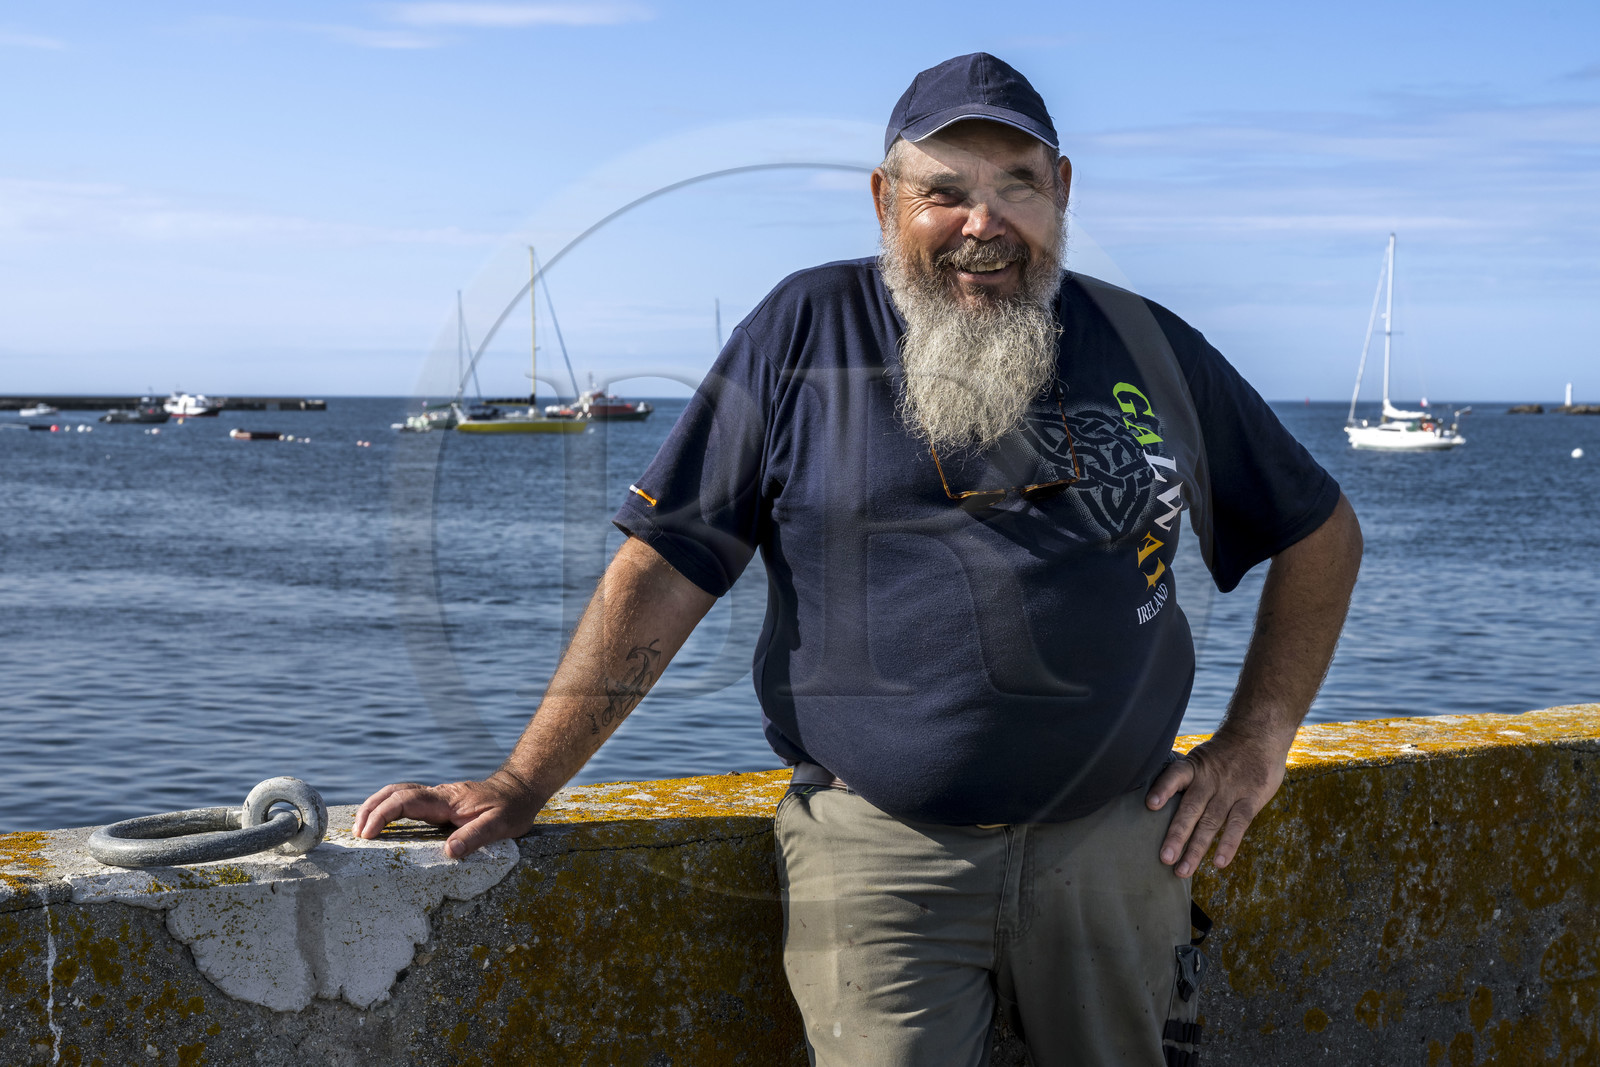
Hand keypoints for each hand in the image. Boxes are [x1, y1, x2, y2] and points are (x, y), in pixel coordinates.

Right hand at [352, 770, 543, 858]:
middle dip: (370, 809)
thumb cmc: (512, 809)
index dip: (382, 814)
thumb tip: (449, 852)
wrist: (520, 789)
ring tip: (361, 828)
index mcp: (447, 800)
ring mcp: (437, 796)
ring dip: (376, 806)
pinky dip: (389, 807)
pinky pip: (407, 800)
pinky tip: (383, 822)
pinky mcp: (439, 802)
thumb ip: (475, 837)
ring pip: (398, 792)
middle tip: (355, 833)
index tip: (367, 833)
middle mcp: (438, 794)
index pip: (406, 800)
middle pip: (394, 792)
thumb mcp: (500, 825)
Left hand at [1145, 725, 1293, 877]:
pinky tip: (1219, 862)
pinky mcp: (1250, 799)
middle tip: (1163, 858)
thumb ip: (1185, 778)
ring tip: (1182, 870)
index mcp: (1194, 767)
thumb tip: (1157, 800)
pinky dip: (1229, 843)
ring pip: (1211, 822)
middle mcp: (1209, 780)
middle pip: (1190, 809)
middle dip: (1176, 835)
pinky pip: (1238, 824)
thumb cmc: (1224, 751)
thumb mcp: (1201, 756)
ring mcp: (1230, 790)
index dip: (1163, 789)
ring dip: (1196, 848)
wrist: (1259, 733)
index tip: (1150, 805)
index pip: (1175, 775)